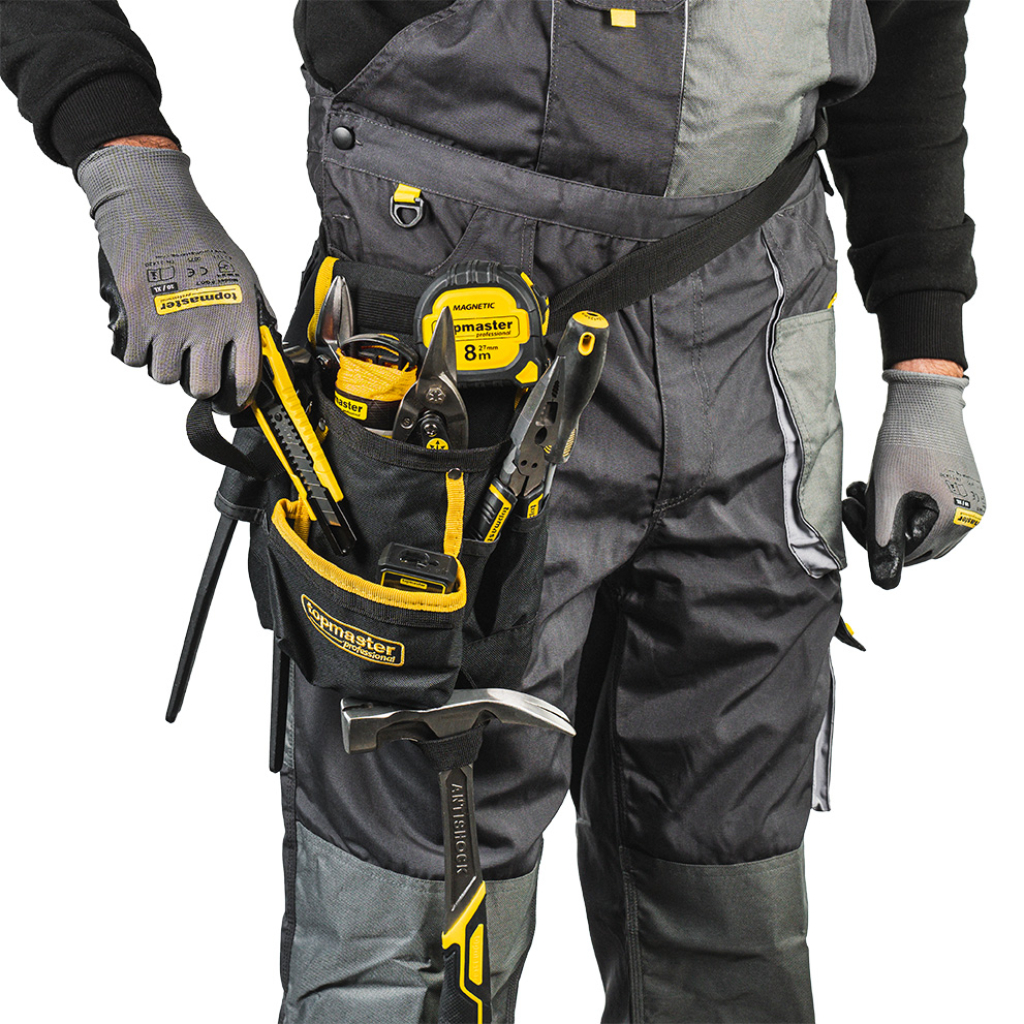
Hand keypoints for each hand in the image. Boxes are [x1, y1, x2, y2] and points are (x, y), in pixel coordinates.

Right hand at [76, 141, 264, 411]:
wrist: (153, 205)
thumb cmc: (200, 238)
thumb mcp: (244, 275)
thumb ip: (253, 317)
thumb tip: (264, 353)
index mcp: (239, 317)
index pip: (245, 380)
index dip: (236, 398)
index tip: (229, 399)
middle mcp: (206, 326)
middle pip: (202, 389)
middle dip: (197, 383)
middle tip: (193, 367)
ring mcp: (168, 325)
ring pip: (164, 376)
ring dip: (163, 363)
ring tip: (166, 334)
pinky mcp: (134, 318)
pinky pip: (132, 358)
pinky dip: (134, 347)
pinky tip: (143, 324)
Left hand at [842, 364, 984, 588]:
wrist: (924, 400)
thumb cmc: (903, 443)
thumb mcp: (884, 494)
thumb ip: (883, 539)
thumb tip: (882, 578)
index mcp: (950, 522)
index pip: (904, 555)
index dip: (872, 540)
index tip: (851, 511)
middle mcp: (968, 519)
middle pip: (912, 545)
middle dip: (878, 526)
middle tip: (854, 501)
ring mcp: (970, 506)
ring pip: (918, 529)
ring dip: (887, 515)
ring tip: (863, 489)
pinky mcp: (964, 492)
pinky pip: (929, 513)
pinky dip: (903, 504)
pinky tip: (882, 484)